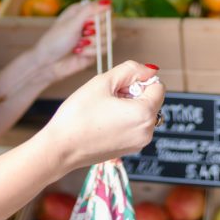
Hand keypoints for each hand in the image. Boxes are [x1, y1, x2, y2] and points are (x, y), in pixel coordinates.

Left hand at [31, 0, 113, 82]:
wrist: (48, 63)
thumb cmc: (56, 40)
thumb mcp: (72, 23)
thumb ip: (90, 11)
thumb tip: (108, 1)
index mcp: (84, 12)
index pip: (105, 8)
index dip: (100, 16)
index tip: (88, 22)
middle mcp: (91, 23)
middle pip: (110, 23)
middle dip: (97, 31)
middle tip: (83, 34)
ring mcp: (94, 37)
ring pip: (110, 37)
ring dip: (93, 43)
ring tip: (78, 45)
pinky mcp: (96, 51)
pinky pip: (105, 49)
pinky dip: (92, 51)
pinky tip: (79, 52)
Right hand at [42, 61, 164, 171]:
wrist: (60, 148)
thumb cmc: (78, 116)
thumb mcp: (103, 82)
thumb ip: (130, 70)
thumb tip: (148, 70)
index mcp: (144, 114)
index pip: (158, 86)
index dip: (139, 80)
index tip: (119, 85)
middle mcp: (146, 132)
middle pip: (152, 100)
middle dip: (133, 93)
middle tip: (108, 97)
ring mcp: (138, 143)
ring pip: (143, 113)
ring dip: (129, 106)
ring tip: (104, 109)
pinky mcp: (128, 150)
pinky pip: (135, 127)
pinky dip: (124, 120)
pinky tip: (103, 121)